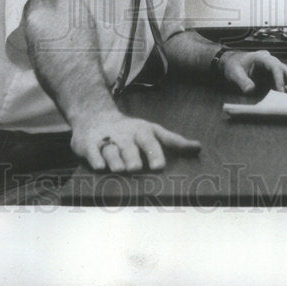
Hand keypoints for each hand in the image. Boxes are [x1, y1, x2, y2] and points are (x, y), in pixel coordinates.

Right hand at [71, 113, 201, 172]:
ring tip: (120, 169)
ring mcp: (105, 140)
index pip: (150, 141)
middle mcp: (124, 136)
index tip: (159, 167)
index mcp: (141, 132)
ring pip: (110, 150)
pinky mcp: (88, 145)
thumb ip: (174, 141)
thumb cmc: (130, 131)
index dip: (154, 153)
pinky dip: (95, 159)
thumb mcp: (152, 131)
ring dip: (115, 160)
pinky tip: (99, 167)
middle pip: (129, 147)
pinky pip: (92, 152)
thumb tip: (199, 148)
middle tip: (136, 168)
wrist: (95, 116)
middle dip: (132, 157)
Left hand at [221, 50, 286, 95]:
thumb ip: (242, 81)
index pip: (274, 67)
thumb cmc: (234, 66)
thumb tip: (250, 90)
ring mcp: (275, 66)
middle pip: (286, 70)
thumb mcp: (235, 73)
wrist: (234, 61)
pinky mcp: (275, 73)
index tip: (282, 92)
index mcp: (262, 58)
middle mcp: (271, 61)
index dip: (279, 79)